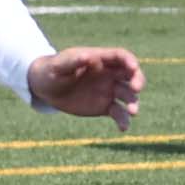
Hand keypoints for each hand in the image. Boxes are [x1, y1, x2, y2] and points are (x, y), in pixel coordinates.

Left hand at [27, 46, 143, 130]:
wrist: (46, 89)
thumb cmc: (52, 71)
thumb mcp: (59, 65)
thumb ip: (74, 61)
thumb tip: (88, 56)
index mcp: (101, 59)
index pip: (122, 56)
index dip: (130, 61)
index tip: (133, 67)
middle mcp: (110, 75)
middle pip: (132, 75)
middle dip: (138, 80)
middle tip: (136, 88)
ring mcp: (110, 91)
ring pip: (129, 96)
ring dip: (133, 103)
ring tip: (133, 112)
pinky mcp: (106, 106)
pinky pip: (119, 113)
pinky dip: (123, 120)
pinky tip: (123, 128)